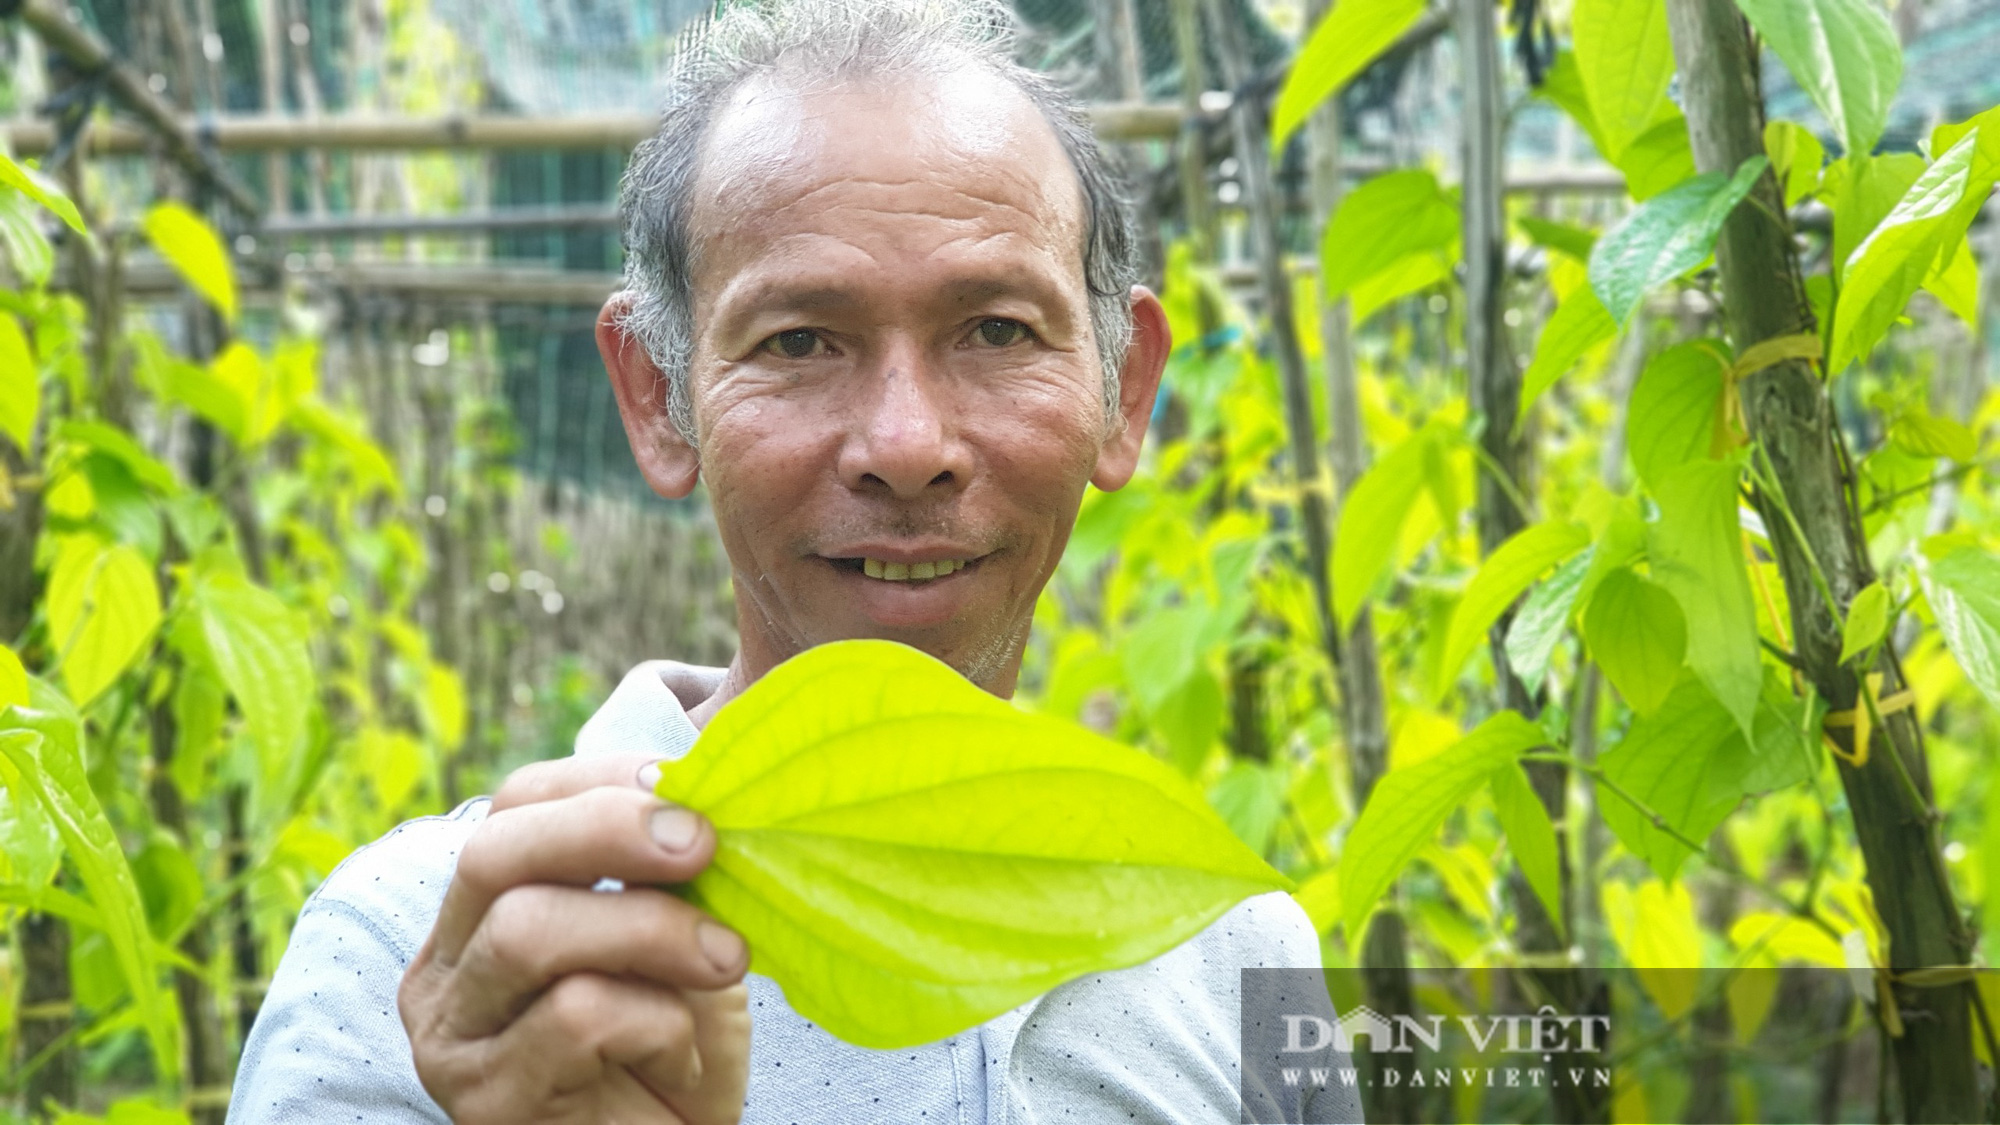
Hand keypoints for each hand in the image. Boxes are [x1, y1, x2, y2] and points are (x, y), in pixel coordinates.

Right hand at [399, 753, 750, 1123]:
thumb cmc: (679, 1047)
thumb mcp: (678, 935)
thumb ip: (668, 870)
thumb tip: (701, 779)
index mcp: (483, 911)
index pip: (512, 807)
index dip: (599, 781)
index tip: (687, 784)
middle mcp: (446, 968)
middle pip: (494, 853)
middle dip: (608, 830)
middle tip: (703, 845)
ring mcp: (455, 1036)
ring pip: (528, 931)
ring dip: (652, 931)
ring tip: (725, 961)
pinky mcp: (489, 1098)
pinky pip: (576, 1018)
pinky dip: (656, 1025)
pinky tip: (680, 1061)